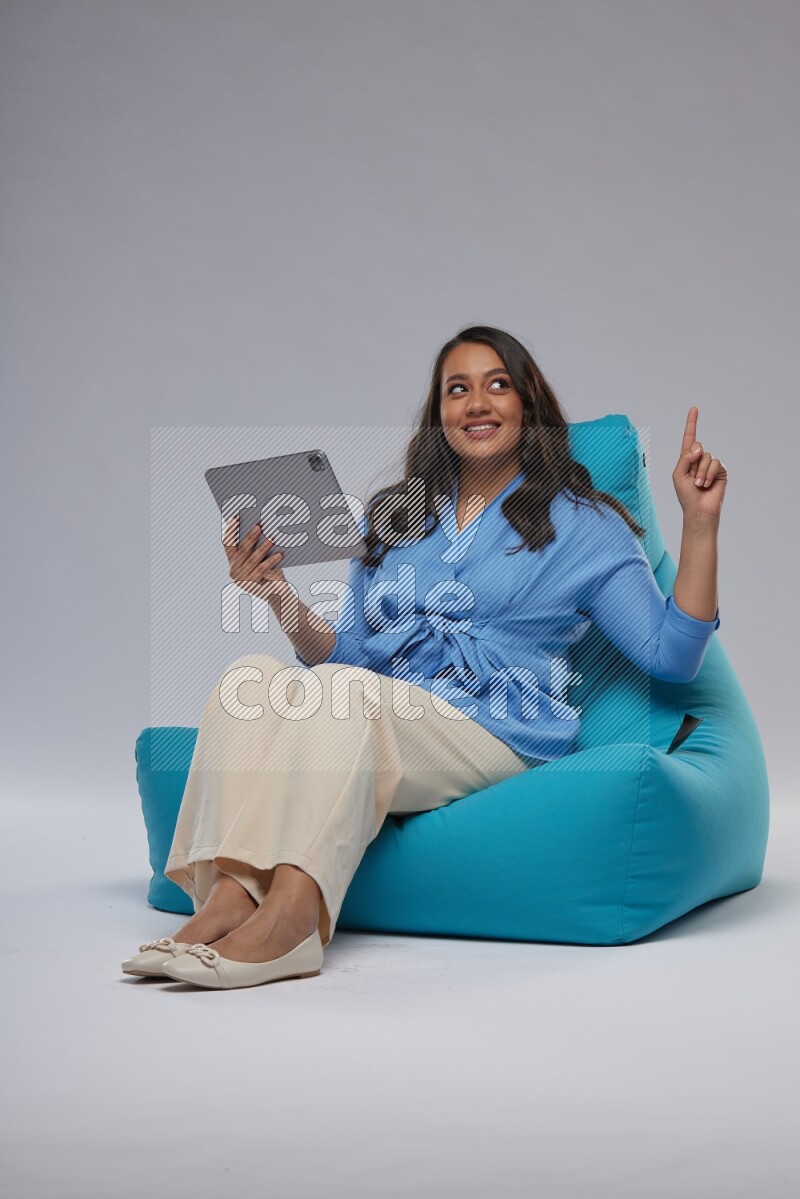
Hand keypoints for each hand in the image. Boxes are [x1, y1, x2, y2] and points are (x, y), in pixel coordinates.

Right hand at [223, 515, 289, 599]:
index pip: (227, 544)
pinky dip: (271, 561)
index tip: (235, 517)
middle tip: (259, 525)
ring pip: (252, 560)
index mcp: (232, 561)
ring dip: (263, 547)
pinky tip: (279, 554)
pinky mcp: (252, 586)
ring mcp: (241, 580)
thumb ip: (255, 546)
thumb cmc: (268, 570)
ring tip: (272, 537)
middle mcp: (234, 571)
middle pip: (242, 551)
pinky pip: (262, 570)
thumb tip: (259, 525)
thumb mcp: (260, 557)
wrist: (276, 592)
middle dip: (251, 537)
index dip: (230, 530)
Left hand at [673, 406, 727, 521]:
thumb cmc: (686, 494)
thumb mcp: (678, 474)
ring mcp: (710, 464)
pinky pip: (715, 463)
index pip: (690, 438)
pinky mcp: (721, 470)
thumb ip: (685, 458)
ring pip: (706, 456)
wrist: (699, 510)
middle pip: (698, 448)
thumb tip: (699, 446)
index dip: (692, 423)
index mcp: (687, 459)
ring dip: (700, 472)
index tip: (694, 409)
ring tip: (699, 485)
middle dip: (693, 464)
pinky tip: (706, 485)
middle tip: (692, 480)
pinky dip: (708, 474)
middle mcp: (699, 459)